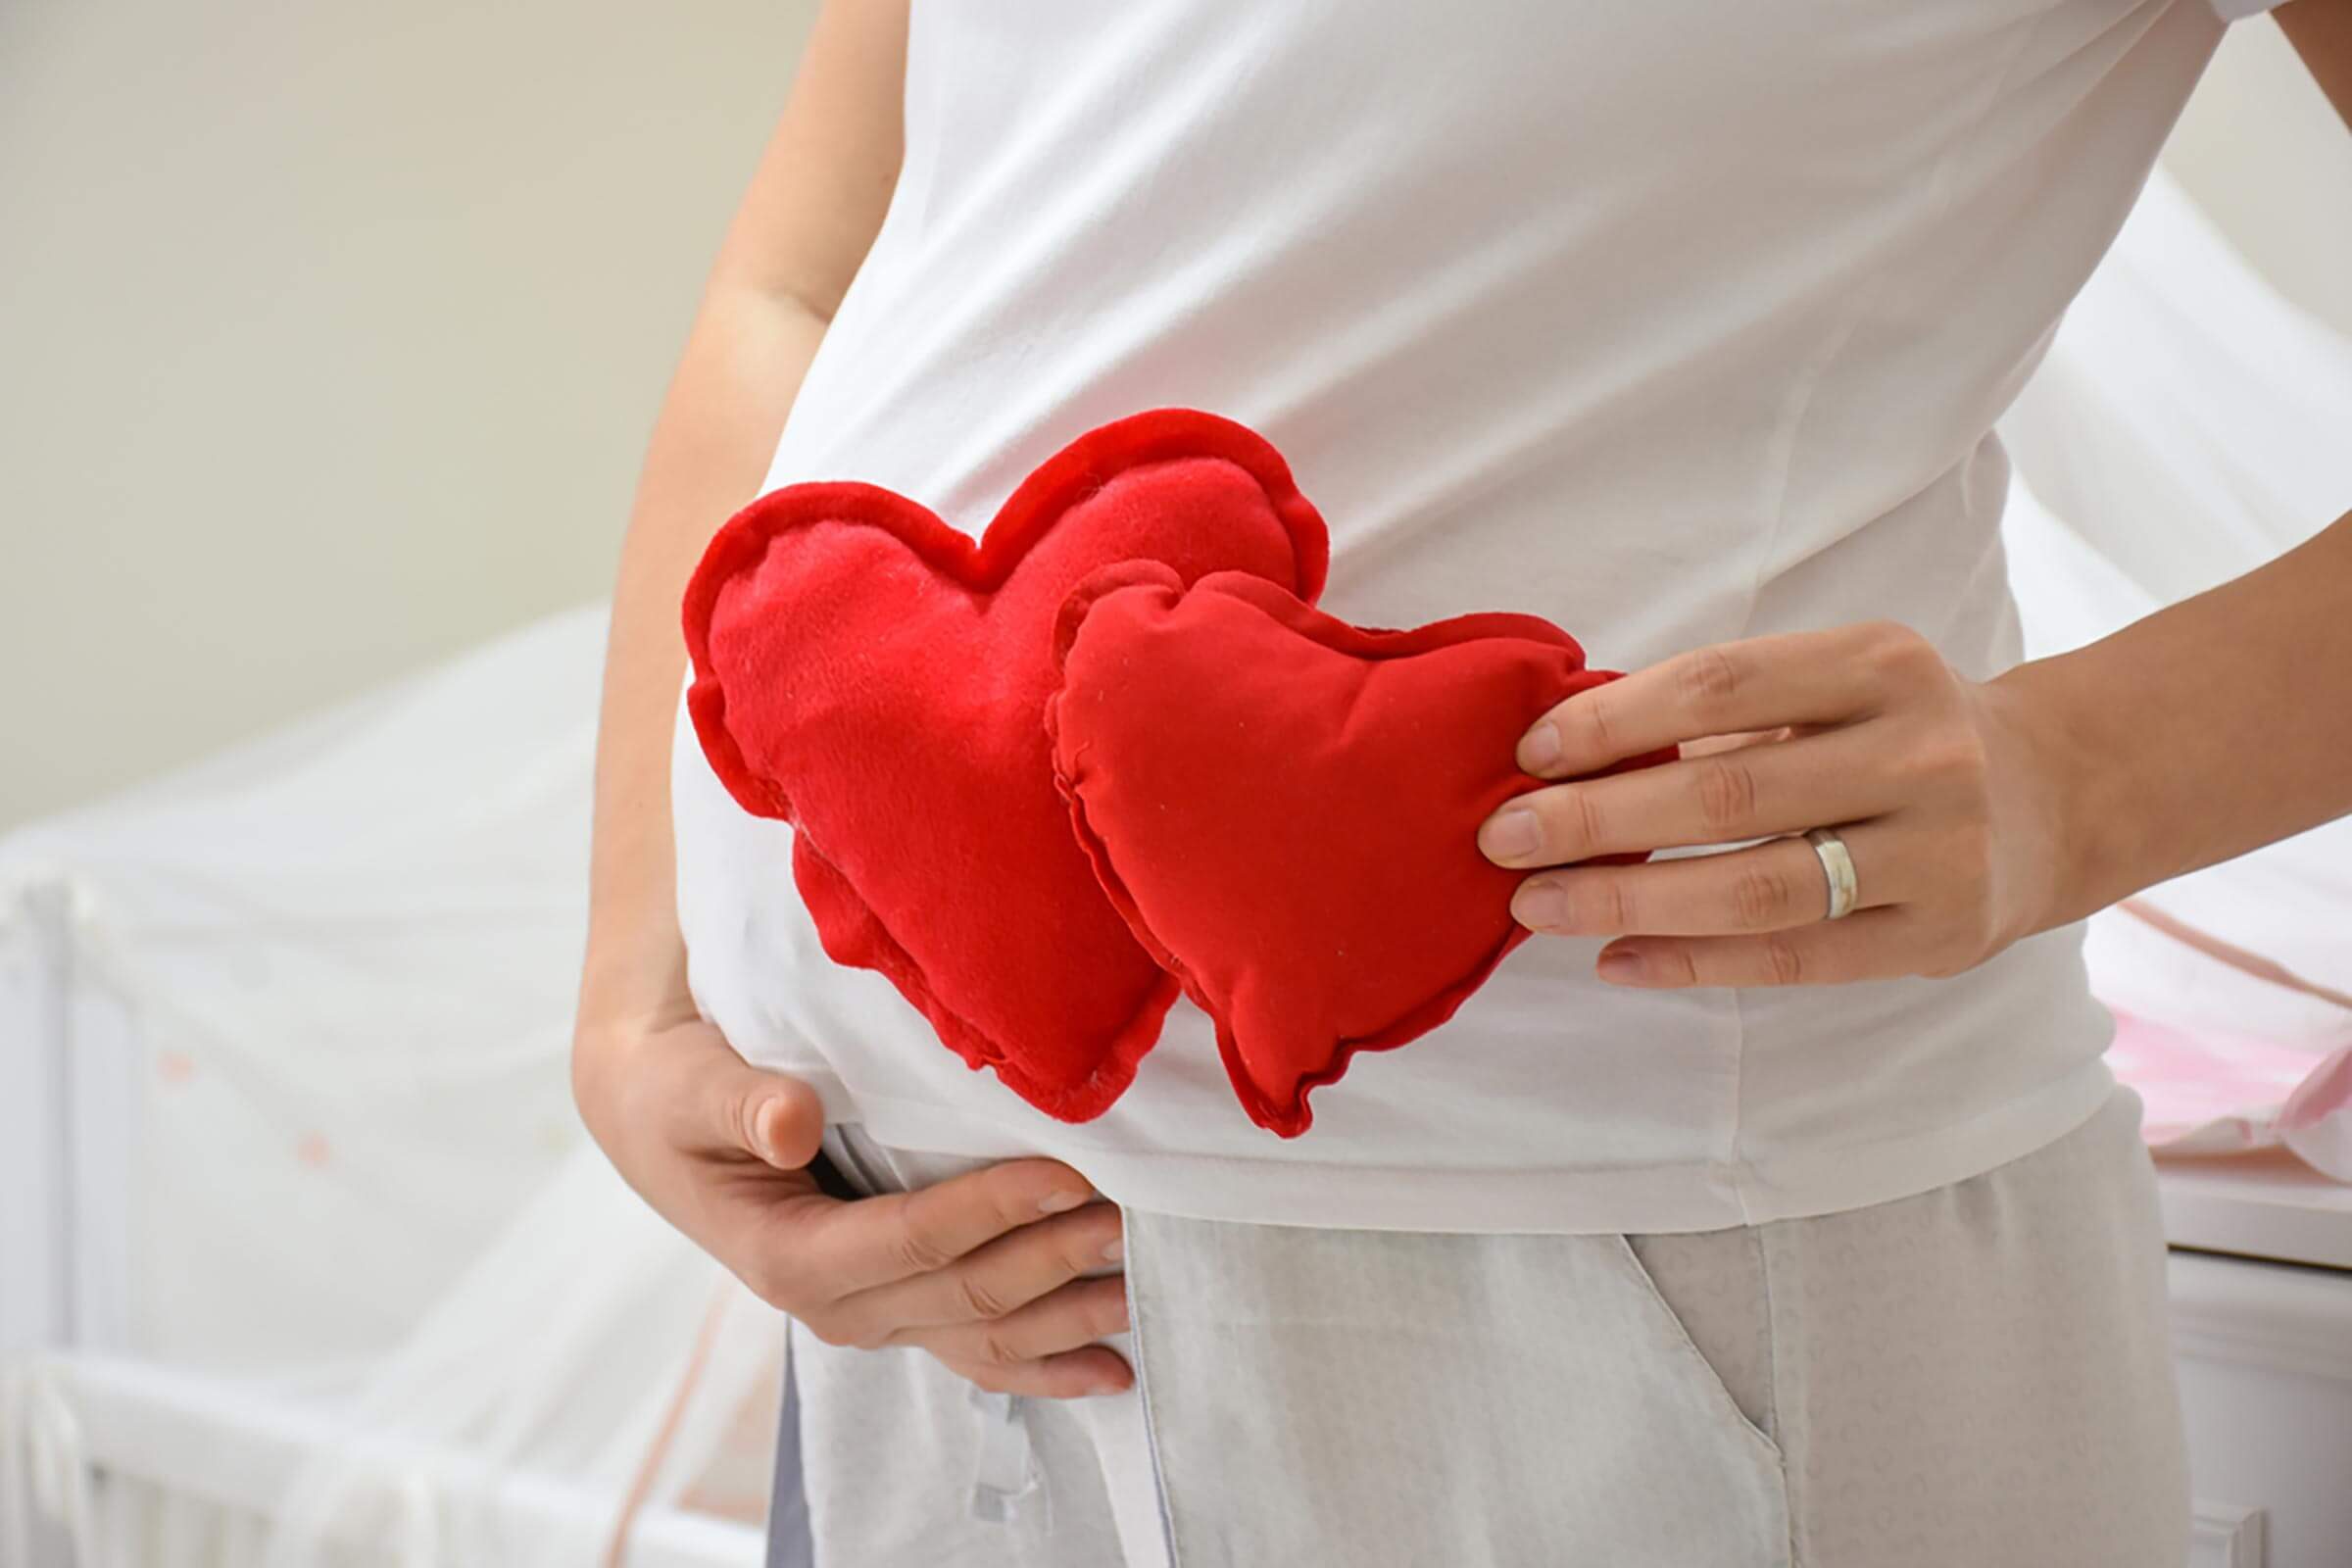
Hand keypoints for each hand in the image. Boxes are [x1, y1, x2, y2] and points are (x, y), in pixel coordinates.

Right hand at [573, 1014, 1130, 1398]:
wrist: (663, 1121)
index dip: (991, 1212)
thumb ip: (743, 1101)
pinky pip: (978, 1351)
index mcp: (786, 1253)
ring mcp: (872, 1316)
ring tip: (1138, 1291)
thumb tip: (791, 1122)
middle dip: (1049, 1260)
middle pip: (962, 1293)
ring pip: (983, 1336)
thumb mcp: (694, 1085)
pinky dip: (1045, 1365)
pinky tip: (1111, 1371)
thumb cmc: (682, 1093)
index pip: (910, 1239)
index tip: (1066, 1175)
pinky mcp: (898, 1309)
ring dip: (1063, 1319)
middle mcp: (835, 1304)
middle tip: (1127, 1218)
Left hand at [1474, 620, 2072, 988]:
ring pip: (1754, 887)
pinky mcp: (1939, 936)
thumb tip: (1564, 755)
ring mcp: (1940, 849)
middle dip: (1596, 816)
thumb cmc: (1893, 733)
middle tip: (1501, 837)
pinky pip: (1793, 958)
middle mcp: (1922, 751)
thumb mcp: (1835, 686)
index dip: (1616, 720)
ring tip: (1537, 905)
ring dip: (1627, 897)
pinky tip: (1616, 960)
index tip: (1529, 751)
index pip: (1723, 686)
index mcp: (1883, 663)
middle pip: (1726, 792)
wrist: (2052, 796)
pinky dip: (1692, 963)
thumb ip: (1725, 715)